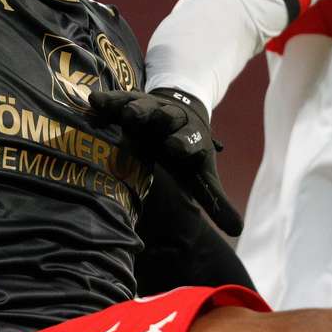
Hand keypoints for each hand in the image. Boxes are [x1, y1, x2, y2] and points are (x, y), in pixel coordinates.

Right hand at [89, 87, 242, 235]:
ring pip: (144, 105)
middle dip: (160, 118)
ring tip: (127, 113)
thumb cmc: (187, 154)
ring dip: (135, 108)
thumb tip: (238, 231)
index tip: (175, 148)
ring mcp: (151, 108)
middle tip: (151, 120)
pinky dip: (108, 101)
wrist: (179, 112)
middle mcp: (172, 119)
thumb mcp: (200, 175)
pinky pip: (119, 99)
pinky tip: (93, 101)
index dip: (183, 143)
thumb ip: (216, 201)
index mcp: (191, 137)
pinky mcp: (130, 102)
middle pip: (168, 117)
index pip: (190, 140)